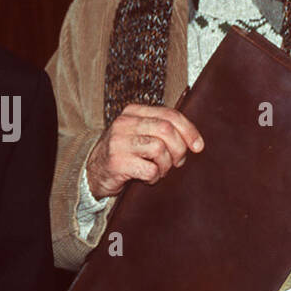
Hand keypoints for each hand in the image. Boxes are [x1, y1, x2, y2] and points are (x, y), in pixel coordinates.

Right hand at [86, 104, 202, 199]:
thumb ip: (160, 130)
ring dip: (166, 165)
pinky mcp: (117, 162)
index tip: (198, 146)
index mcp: (133, 112)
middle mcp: (124, 123)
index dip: (189, 131)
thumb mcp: (139, 134)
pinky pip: (150, 169)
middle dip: (179, 150)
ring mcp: (119, 142)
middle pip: (167, 130)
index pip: (170, 115)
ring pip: (160, 149)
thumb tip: (193, 140)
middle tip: (177, 162)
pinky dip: (154, 177)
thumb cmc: (123, 153)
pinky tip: (147, 178)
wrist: (92, 171)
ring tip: (159, 171)